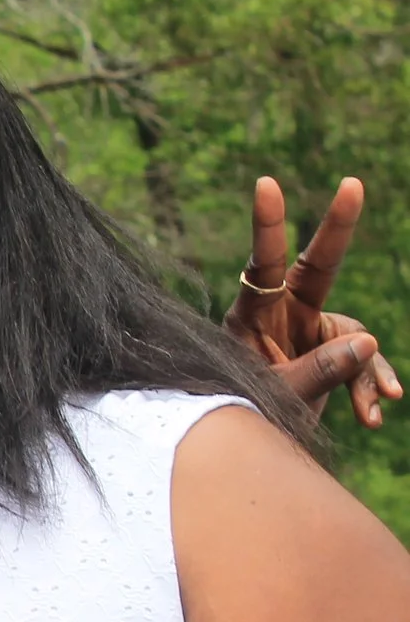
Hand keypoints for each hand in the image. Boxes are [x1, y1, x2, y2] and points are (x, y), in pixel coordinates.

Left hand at [226, 177, 402, 428]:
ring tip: (374, 408)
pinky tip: (374, 415)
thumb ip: (318, 370)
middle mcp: (283, 314)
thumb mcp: (278, 394)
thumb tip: (369, 341)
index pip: (262, 264)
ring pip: (353, 337)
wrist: (252, 437)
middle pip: (317, 266)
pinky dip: (369, 388)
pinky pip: (360, 362)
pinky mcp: (330, 351)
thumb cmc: (247, 410)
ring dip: (366, 374)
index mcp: (252, 316)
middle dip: (337, 227)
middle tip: (352, 184)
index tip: (265, 183)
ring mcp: (309, 331)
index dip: (267, 225)